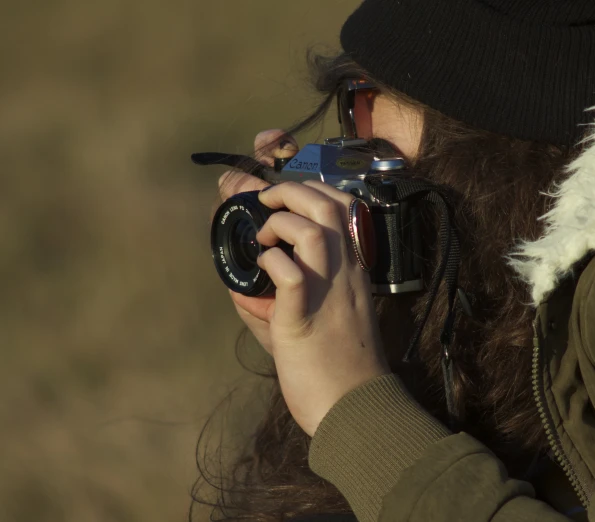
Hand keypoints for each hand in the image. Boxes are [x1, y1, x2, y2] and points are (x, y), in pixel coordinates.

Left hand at [222, 130, 389, 435]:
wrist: (353, 408)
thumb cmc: (334, 365)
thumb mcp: (316, 320)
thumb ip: (281, 296)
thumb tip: (239, 282)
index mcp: (352, 268)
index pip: (344, 205)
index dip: (313, 184)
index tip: (284, 191)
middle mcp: (346, 271)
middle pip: (328, 203)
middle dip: (289, 190)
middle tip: (265, 205)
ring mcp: (329, 290)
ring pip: (312, 227)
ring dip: (280, 222)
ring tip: (265, 239)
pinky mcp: (304, 314)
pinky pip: (289, 271)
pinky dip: (269, 261)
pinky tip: (262, 272)